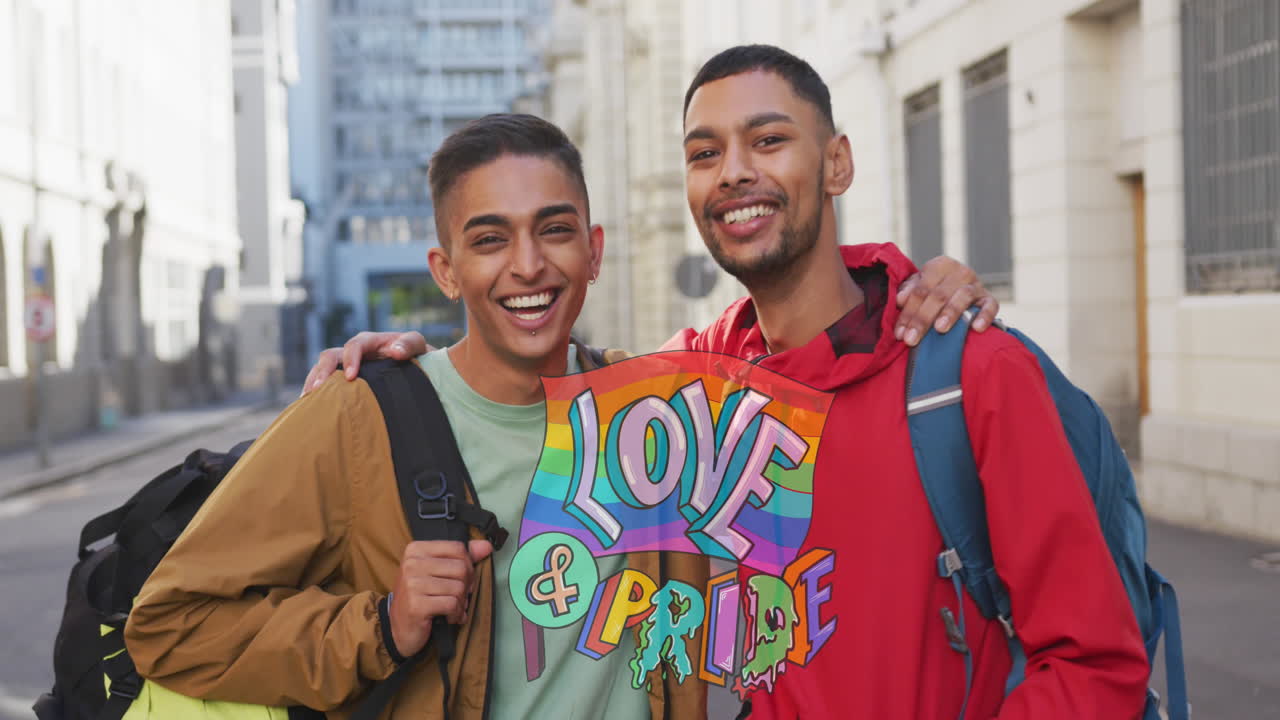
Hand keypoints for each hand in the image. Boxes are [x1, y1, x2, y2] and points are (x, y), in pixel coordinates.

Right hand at [300, 331, 431, 395]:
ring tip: (307, 403)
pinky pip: (326, 387)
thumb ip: (408, 344)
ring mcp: (345, 367)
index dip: (350, 359)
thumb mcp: (416, 345)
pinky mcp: (343, 383)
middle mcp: (353, 353)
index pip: (354, 346)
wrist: (417, 368)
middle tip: (316, 391)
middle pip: (330, 357)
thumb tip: (395, 352)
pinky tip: (313, 411)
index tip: (351, 377)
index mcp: (369, 342)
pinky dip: (318, 396)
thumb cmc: (416, 355)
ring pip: (321, 371)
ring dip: (313, 385)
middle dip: (321, 372)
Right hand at [388, 539, 493, 657]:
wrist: (399, 629)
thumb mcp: (437, 572)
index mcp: (416, 550)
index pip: (458, 548)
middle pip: (461, 568)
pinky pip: (452, 604)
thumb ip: (461, 557)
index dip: (468, 566)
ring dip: (461, 603)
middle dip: (466, 587)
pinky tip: (449, 618)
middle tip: (459, 598)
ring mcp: (412, 584)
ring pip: (458, 588)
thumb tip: (486, 546)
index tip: (463, 580)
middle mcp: (412, 563)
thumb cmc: (420, 598)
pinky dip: (456, 614)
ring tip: (453, 609)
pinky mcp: (416, 605)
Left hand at [894, 256, 998, 346]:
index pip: (920, 290)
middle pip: (938, 295)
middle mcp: (960, 271)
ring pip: (962, 297)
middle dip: (922, 319)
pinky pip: (990, 306)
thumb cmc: (934, 290)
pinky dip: (985, 316)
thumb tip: (899, 300)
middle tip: (911, 340)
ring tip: (940, 329)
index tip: (899, 333)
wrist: (960, 289)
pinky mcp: (989, 298)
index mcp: (939, 265)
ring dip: (950, 313)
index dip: (908, 312)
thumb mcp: (918, 286)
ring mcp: (976, 284)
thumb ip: (908, 291)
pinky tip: (976, 328)